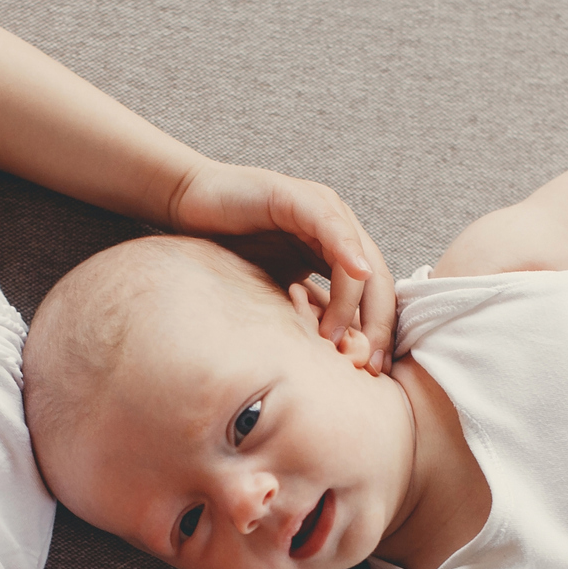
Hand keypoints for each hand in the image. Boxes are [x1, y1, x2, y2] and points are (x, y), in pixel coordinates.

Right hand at [168, 160, 397, 372]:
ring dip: (355, 302)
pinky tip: (357, 272)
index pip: (372, 294)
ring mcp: (322, 210)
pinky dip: (347, 250)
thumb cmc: (227, 248)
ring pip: (359, 258)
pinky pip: (331, 227)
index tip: (373, 370)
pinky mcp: (299, 198)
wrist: (188, 209)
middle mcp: (337, 229)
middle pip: (376, 280)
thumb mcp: (274, 290)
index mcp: (336, 251)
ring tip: (340, 340)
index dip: (379, 331)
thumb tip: (328, 358)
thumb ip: (304, 312)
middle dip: (379, 325)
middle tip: (371, 365)